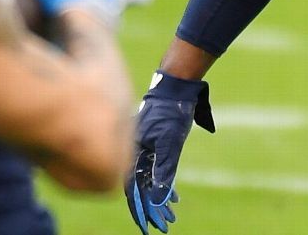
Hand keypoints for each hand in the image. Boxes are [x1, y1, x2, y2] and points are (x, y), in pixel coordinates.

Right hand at [126, 71, 215, 232]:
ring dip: (158, 200)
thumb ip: (165, 170)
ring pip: (147, 181)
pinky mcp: (154, 145)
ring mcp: (144, 150)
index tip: (148, 227)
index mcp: (134, 153)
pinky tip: (173, 196)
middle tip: (165, 226)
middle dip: (151, 209)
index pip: (133, 190)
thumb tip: (160, 198)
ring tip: (170, 217)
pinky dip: (163, 185)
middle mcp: (136, 153)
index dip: (140, 210)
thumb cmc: (170, 112)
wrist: (174, 86)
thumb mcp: (170, 143)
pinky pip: (155, 171)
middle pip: (140, 189)